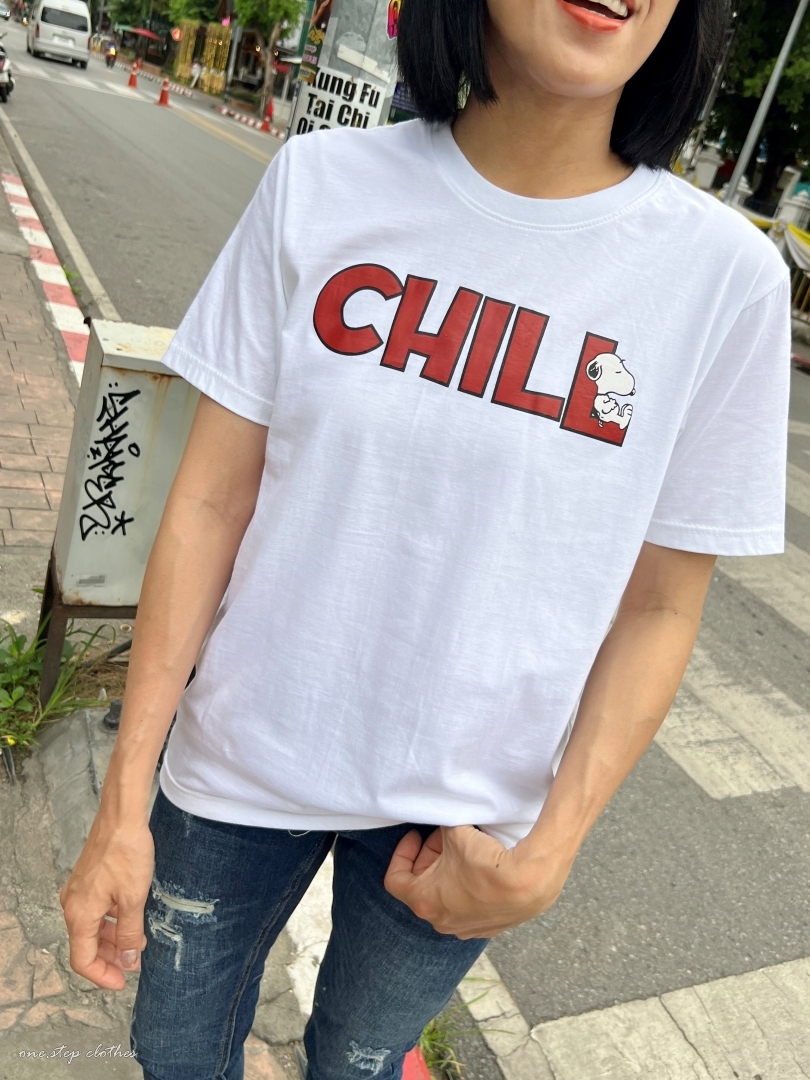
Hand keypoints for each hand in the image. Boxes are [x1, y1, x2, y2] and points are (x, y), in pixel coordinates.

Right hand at [60, 813, 153, 989]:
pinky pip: (94, 911)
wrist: (121, 817)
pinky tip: (129, 919)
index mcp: (80, 914)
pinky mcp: (87, 881)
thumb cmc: (126, 852)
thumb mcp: (133, 898)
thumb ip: (130, 933)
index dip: (103, 976)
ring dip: (112, 939)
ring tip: (137, 942)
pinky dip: (110, 921)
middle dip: (111, 958)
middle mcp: (73, 905)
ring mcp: (78, 892)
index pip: (83, 960)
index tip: (122, 982)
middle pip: (86, 945)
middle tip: (134, 964)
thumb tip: (129, 959)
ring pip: (91, 928)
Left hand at [384, 826, 570, 938]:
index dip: (401, 853)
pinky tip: (481, 869)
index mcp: (424, 902)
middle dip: (429, 857)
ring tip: (463, 850)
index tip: (415, 836)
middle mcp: (442, 921)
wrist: (529, 882)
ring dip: (448, 873)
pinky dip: (467, 887)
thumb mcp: (454, 832)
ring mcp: (466, 928)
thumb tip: (440, 815)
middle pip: (423, 886)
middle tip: (443, 836)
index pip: (395, 880)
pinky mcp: (489, 928)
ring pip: (446, 896)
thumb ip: (440, 823)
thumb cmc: (486, 861)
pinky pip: (469, 906)